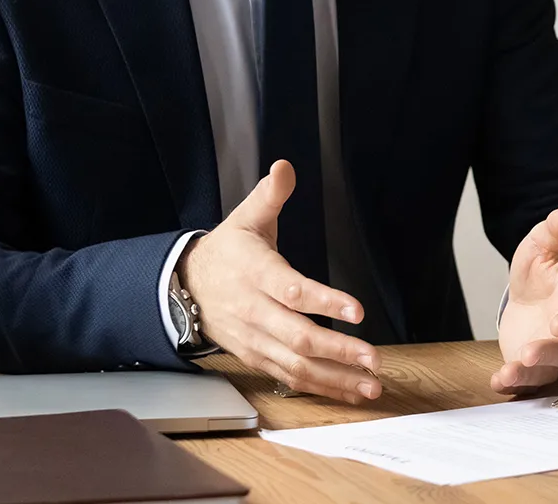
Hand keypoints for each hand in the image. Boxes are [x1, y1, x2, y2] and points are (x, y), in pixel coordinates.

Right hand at [179, 160, 381, 405]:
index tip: (357, 310)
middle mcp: (254, 310)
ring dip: (335, 378)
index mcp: (255, 272)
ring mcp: (254, 338)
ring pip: (295, 364)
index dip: (325, 301)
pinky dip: (319, 388)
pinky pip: (288, 377)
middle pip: (297, 336)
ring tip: (370, 384)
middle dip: (338, 350)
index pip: (291, 289)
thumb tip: (285, 168)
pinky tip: (348, 391)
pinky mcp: (255, 356)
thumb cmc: (227, 251)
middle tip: (373, 358)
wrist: (185, 286)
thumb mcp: (246, 218)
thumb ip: (270, 195)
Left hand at [493, 204, 557, 393]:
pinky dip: (514, 384)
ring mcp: (552, 350)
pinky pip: (529, 380)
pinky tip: (497, 382)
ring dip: (530, 374)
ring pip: (549, 370)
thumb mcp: (545, 242)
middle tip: (529, 353)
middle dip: (550, 353)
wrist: (532, 290)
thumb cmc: (545, 266)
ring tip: (508, 373)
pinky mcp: (532, 364)